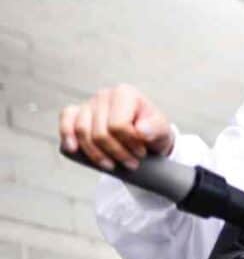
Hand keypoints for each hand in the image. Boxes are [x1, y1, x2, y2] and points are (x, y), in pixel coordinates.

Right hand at [58, 84, 173, 170]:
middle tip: (131, 164)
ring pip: (83, 132)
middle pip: (100, 132)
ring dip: (96, 154)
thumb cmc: (152, 131)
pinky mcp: (77, 113)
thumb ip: (156, 129)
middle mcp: (105, 95)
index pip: (118, 125)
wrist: (145, 136)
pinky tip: (72, 149)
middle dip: (115, 153)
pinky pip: (66, 121)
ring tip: (113, 165)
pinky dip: (67, 135)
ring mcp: (89, 103)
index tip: (141, 154)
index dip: (129, 144)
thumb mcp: (162, 130)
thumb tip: (140, 130)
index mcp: (125, 93)